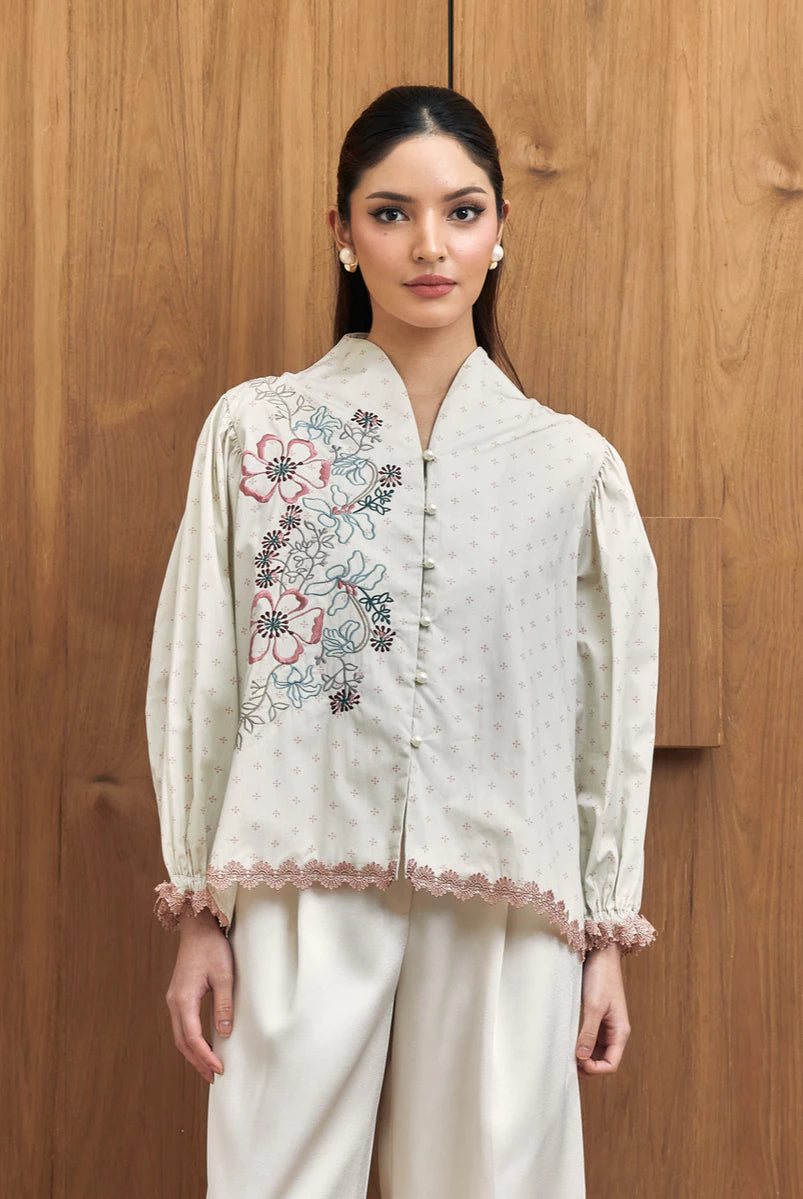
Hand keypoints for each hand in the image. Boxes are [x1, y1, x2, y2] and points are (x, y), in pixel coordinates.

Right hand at [165, 908, 233, 1083]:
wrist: (197, 928)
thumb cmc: (212, 948)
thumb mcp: (224, 975)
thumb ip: (223, 1004)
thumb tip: (224, 1033)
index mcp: (183, 999)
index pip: (192, 1038)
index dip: (205, 1056)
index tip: (219, 1070)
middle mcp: (174, 1002)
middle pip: (182, 1042)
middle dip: (197, 1061)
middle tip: (213, 1078)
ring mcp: (174, 999)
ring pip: (180, 1035)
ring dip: (193, 1053)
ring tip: (208, 1068)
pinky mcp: (178, 996)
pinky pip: (182, 1025)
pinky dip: (191, 1040)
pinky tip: (203, 1045)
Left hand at [575, 943, 629, 1074]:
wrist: (601, 953)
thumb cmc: (601, 976)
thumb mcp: (594, 1005)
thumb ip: (589, 1032)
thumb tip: (582, 1057)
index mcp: (620, 1031)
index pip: (611, 1064)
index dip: (595, 1069)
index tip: (577, 1062)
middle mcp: (615, 1031)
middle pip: (604, 1060)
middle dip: (588, 1066)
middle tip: (567, 1063)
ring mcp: (606, 1024)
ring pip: (597, 1050)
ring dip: (584, 1056)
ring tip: (565, 1055)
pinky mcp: (598, 1016)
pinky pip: (591, 1038)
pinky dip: (582, 1044)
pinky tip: (569, 1041)